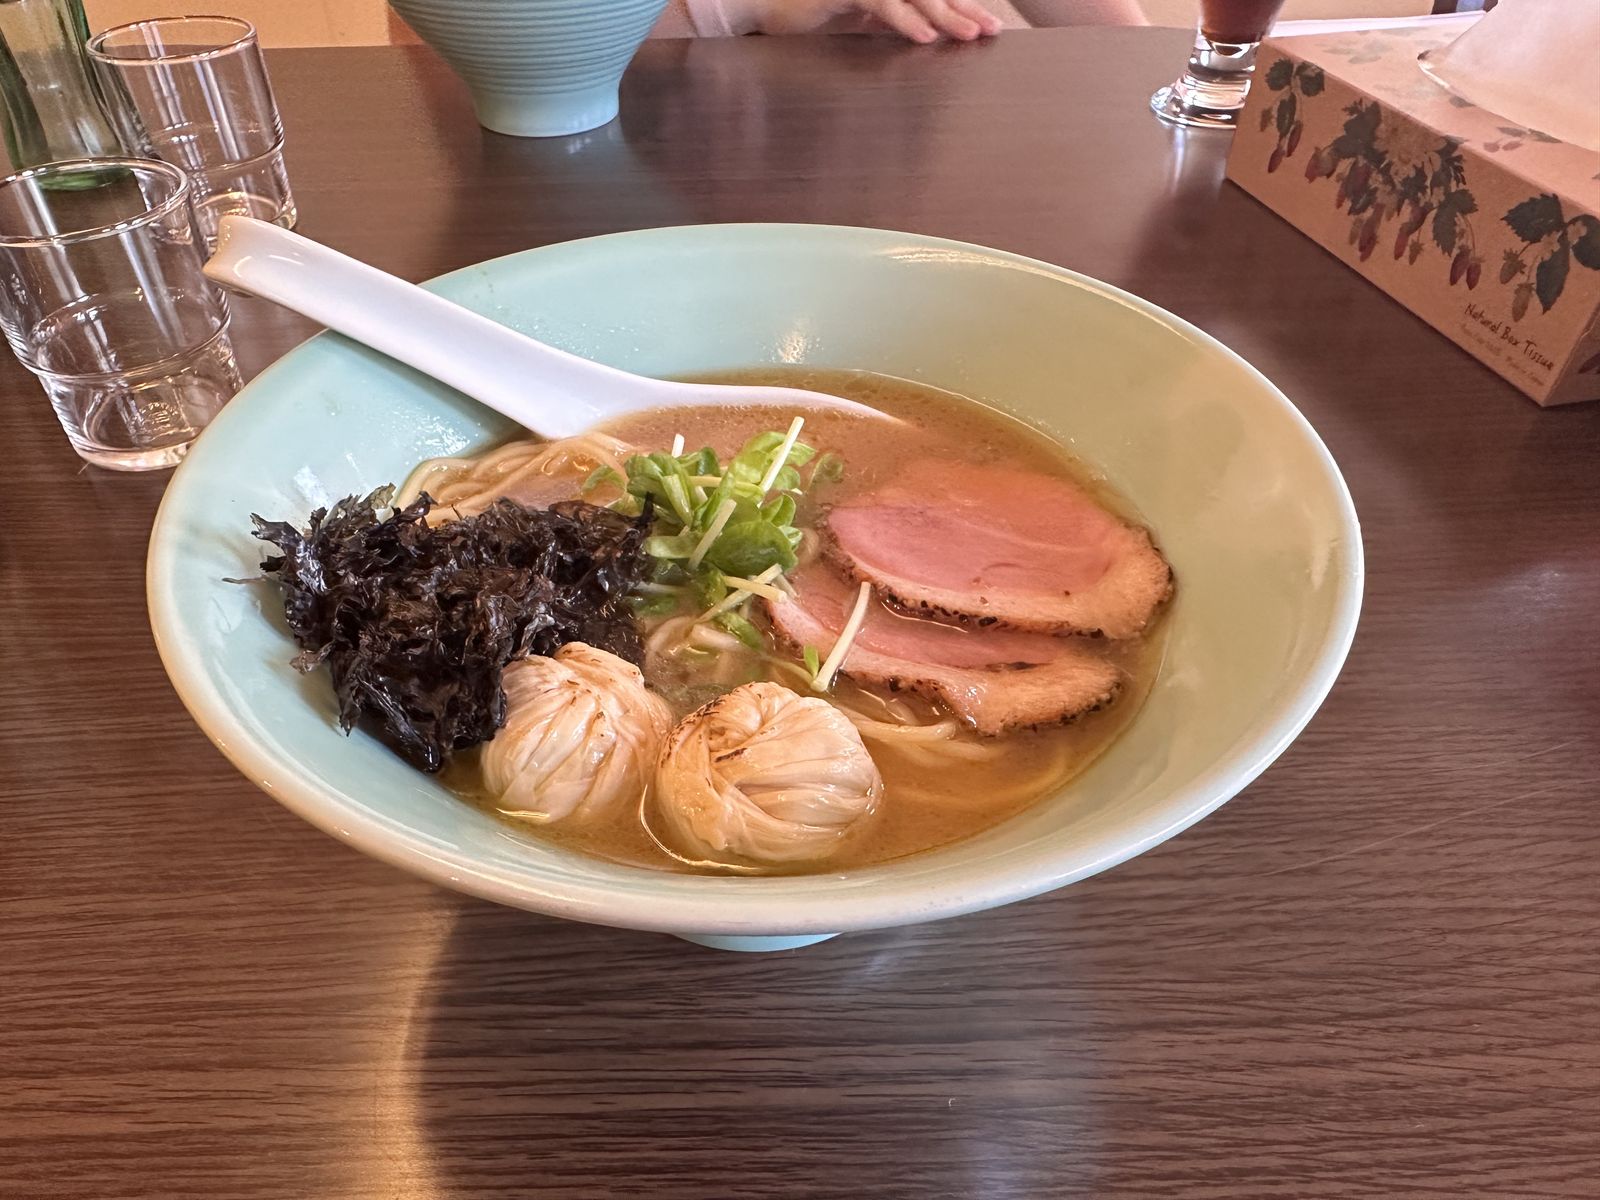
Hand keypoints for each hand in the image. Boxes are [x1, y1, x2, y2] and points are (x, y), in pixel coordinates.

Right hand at [735, 0, 1003, 41]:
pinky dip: (905, 20)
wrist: (768, 7)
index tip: (989, 28)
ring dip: (942, 15)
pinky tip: (924, 36)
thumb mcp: (862, 22)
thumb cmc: (813, 13)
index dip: (963, 7)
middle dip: (963, 10)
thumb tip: (925, 36)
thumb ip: (892, 21)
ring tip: (966, 35)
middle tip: (989, 31)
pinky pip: (882, 3)